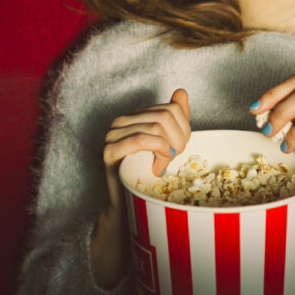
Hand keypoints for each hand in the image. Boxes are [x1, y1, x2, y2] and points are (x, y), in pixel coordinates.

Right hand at [103, 88, 190, 208]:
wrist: (128, 203)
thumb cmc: (147, 173)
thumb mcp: (169, 141)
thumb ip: (176, 117)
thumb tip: (181, 91)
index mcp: (136, 115)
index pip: (172, 108)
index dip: (184, 129)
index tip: (179, 148)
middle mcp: (122, 120)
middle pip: (165, 116)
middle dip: (177, 139)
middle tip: (174, 157)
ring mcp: (113, 134)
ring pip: (155, 126)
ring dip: (168, 148)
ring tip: (165, 163)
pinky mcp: (110, 151)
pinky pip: (140, 139)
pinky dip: (157, 150)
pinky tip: (160, 164)